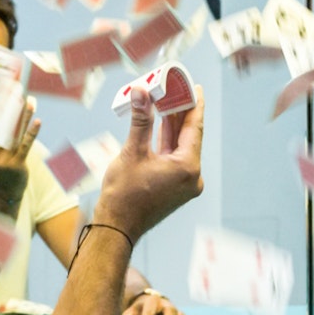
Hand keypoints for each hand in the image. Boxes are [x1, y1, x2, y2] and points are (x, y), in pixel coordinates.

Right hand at [0, 101, 40, 211]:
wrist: (6, 191)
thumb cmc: (0, 166)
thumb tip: (1, 113)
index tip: (1, 94)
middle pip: (1, 126)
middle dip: (10, 109)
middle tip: (16, 93)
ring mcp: (2, 160)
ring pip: (14, 132)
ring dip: (23, 116)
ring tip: (29, 102)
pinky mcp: (16, 164)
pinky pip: (25, 144)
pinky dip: (32, 131)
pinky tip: (37, 121)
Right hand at [95, 85, 204, 242]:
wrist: (116, 227)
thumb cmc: (123, 194)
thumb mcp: (132, 152)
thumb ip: (140, 121)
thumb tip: (141, 93)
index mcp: (187, 167)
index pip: (194, 127)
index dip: (195, 104)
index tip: (196, 87)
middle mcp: (192, 176)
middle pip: (189, 136)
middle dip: (181, 113)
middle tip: (176, 90)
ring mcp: (185, 184)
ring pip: (181, 147)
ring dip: (173, 127)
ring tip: (166, 102)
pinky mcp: (175, 188)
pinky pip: (175, 159)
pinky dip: (168, 143)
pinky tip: (161, 126)